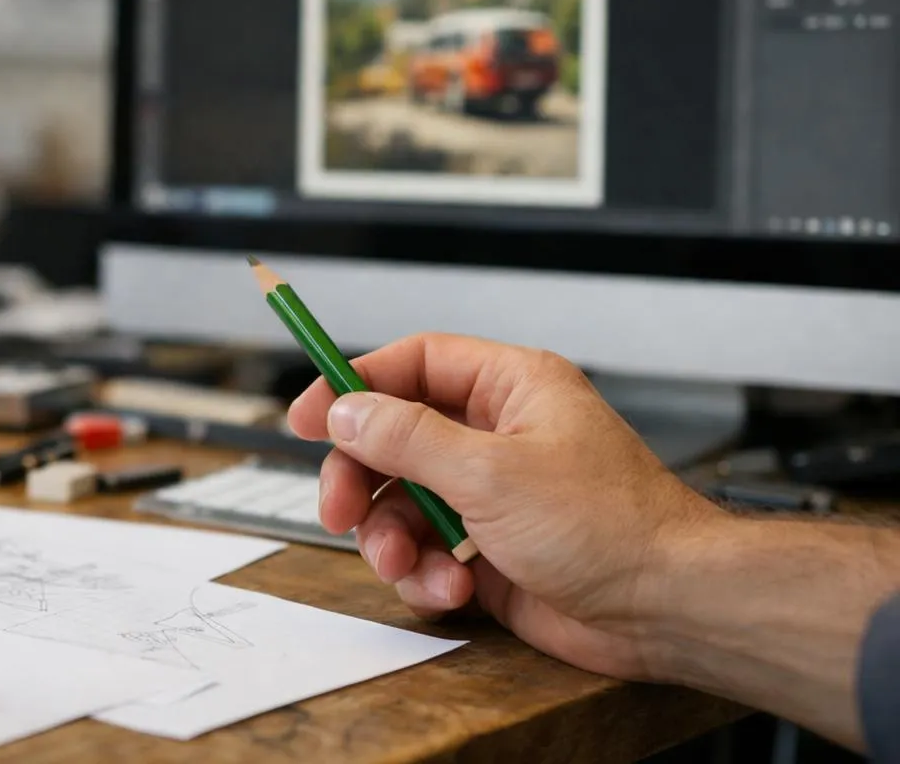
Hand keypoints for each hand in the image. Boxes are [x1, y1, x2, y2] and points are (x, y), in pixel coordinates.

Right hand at [288, 333, 726, 680]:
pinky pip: (427, 553)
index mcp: (509, 389)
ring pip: (401, 503)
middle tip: (339, 509)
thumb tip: (348, 411)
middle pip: (392, 440)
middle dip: (360, 479)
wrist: (668, 609)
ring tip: (409, 565)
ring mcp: (493, 496)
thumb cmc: (613, 526)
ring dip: (392, 539)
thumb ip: (407, 438)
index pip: (411, 365)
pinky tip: (454, 589)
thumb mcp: (491, 471)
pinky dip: (427, 575)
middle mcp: (497, 437)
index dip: (353, 384)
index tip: (306, 414)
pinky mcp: (491, 552)